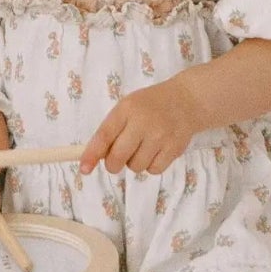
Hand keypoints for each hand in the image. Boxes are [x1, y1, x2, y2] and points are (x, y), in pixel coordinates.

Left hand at [81, 77, 202, 177]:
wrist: (186, 101)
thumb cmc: (149, 106)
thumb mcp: (127, 108)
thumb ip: (112, 129)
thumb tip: (95, 156)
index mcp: (125, 109)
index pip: (104, 136)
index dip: (91, 154)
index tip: (84, 169)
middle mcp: (142, 122)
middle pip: (118, 157)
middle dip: (112, 164)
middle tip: (115, 160)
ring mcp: (160, 136)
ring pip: (136, 167)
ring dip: (134, 163)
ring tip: (141, 148)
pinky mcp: (174, 148)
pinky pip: (154, 170)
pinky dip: (150, 166)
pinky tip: (154, 152)